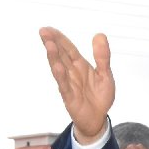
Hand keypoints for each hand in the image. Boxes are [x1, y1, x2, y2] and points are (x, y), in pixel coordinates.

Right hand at [40, 28, 113, 144]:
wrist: (98, 119)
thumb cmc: (99, 97)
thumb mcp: (105, 74)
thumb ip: (102, 57)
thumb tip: (99, 34)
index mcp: (80, 65)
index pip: (68, 48)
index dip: (60, 38)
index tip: (49, 29)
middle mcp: (72, 73)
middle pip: (60, 55)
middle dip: (52, 43)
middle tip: (43, 31)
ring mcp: (69, 84)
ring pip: (59, 68)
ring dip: (54, 57)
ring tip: (49, 45)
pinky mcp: (70, 97)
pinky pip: (64, 86)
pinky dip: (61, 77)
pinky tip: (57, 67)